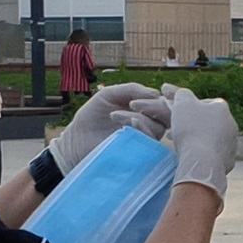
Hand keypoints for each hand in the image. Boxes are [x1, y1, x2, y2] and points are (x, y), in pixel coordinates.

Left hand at [54, 80, 169, 168]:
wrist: (76, 139)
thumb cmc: (91, 116)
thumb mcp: (109, 94)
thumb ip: (132, 89)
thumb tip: (156, 93)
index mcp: (143, 109)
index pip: (164, 103)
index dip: (159, 98)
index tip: (144, 96)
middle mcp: (148, 124)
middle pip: (166, 116)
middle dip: (152, 107)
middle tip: (133, 103)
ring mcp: (144, 140)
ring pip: (158, 128)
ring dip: (139, 118)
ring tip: (115, 115)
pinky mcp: (138, 153)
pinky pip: (150, 142)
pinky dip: (140, 129)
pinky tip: (125, 125)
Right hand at [162, 86, 237, 193]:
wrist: (202, 162)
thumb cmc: (191, 129)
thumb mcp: (182, 104)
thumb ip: (183, 94)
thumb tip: (183, 94)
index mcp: (222, 108)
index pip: (209, 103)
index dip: (193, 107)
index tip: (182, 115)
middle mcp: (231, 124)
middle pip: (211, 122)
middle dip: (196, 125)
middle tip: (180, 131)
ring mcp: (232, 144)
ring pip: (213, 139)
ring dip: (201, 140)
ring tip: (185, 146)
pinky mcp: (229, 161)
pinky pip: (215, 155)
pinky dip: (205, 155)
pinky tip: (194, 158)